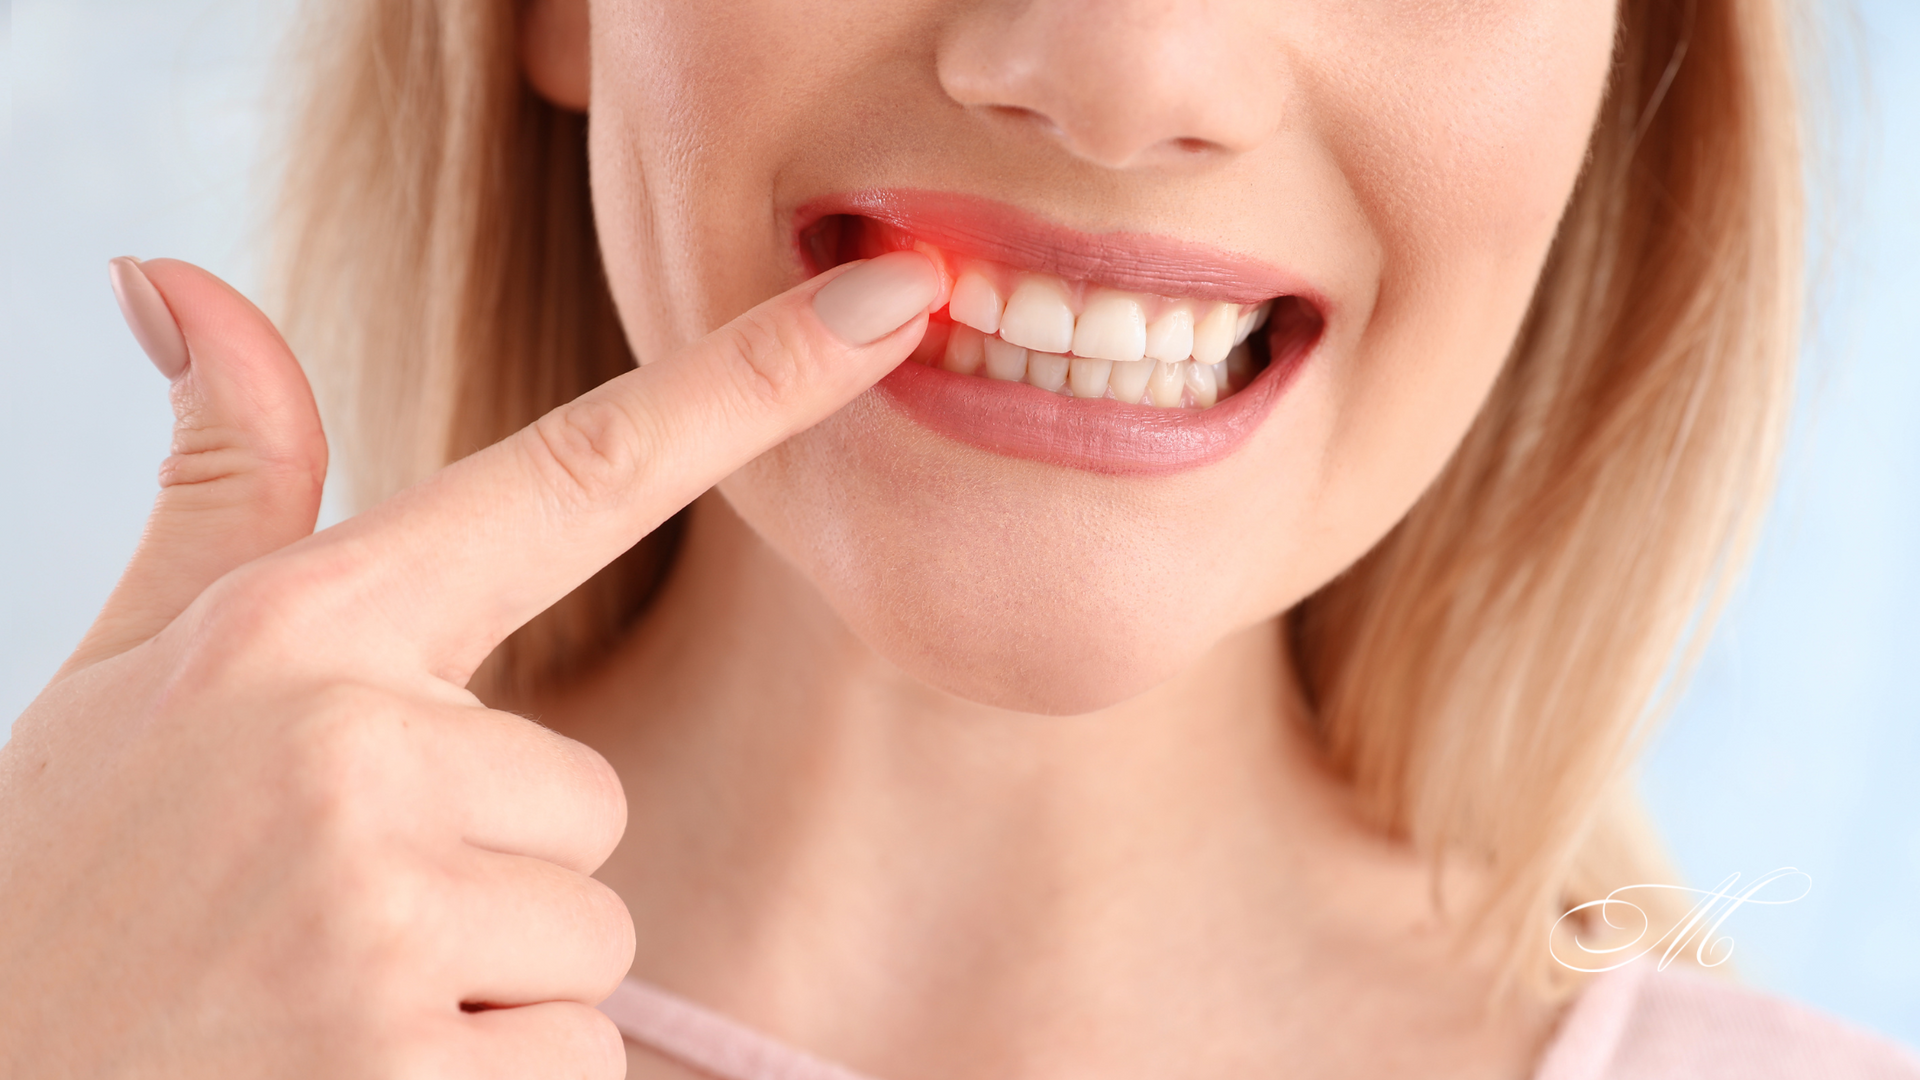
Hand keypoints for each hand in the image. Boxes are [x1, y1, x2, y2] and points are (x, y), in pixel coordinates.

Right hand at [0, 251, 939, 1077]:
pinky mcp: (404, 1071)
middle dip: (491, 863)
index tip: (889, 302)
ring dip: (487, 981)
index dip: (750, 384)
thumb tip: (174, 270)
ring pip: (589, 935)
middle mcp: (355, 746)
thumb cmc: (60, 887)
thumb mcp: (125, 669)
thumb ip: (219, 486)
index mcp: (303, 625)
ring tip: (323, 997)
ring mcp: (381, 915)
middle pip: (590, 796)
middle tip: (328, 907)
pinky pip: (570, 1061)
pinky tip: (342, 1073)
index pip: (576, 475)